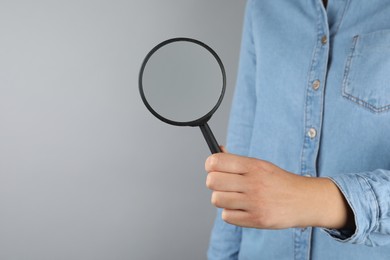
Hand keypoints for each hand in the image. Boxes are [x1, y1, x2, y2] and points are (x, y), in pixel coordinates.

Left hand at [205, 152, 352, 228]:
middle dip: (214, 183)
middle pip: (212, 181)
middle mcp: (253, 183)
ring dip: (222, 199)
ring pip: (217, 199)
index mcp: (253, 166)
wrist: (305, 200)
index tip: (214, 169)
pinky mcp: (256, 219)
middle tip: (224, 185)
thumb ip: (237, 160)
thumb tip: (217, 149)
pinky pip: (226, 216)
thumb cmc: (279, 182)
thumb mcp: (260, 165)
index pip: (216, 161)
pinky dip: (231, 214)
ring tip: (234, 198)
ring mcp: (254, 202)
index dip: (211, 165)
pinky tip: (241, 209)